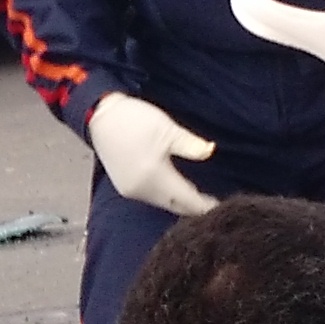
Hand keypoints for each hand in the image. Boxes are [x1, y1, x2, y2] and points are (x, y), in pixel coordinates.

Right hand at [88, 93, 220, 218]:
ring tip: (199, 198)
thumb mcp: (168, 129)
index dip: (205, 205)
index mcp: (155, 177)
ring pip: (163, 204)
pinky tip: (176, 190)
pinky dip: (167, 197)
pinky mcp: (125, 187)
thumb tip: (210, 152)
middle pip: (175, 206)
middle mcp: (142, 190)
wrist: (99, 116)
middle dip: (195, 207)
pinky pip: (152, 198)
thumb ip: (190, 145)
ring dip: (180, 202)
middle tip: (215, 205)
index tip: (224, 207)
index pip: (187, 200)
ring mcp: (131, 190)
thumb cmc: (134, 119)